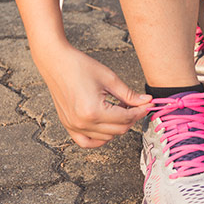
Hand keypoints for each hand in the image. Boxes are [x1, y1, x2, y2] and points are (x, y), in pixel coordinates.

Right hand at [34, 44, 151, 147]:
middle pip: (119, 130)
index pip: (126, 118)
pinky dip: (100, 138)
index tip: (148, 104)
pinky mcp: (68, 125)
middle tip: (136, 104)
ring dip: (118, 126)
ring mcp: (73, 126)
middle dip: (132, 118)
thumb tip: (147, 102)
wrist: (55, 62)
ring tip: (119, 108)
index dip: (140, 111)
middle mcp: (82, 123)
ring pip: (107, 137)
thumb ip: (129, 95)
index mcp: (93, 111)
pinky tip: (107, 126)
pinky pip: (87, 142)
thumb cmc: (80, 66)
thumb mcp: (110, 79)